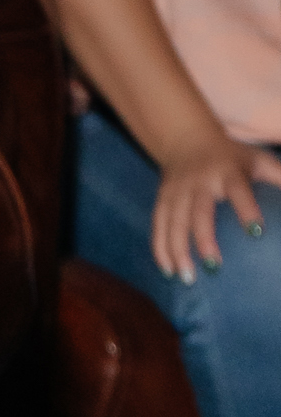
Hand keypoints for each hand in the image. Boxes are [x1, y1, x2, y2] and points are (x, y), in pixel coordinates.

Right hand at [151, 123, 280, 283]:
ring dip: (178, 251)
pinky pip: (158, 226)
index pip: (238, 190)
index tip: (257, 233)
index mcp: (227, 171)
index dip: (246, 210)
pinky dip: (160, 249)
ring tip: (187, 277)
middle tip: (214, 266)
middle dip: (203, 239)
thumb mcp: (259, 160)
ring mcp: (176, 191)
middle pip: (198, 212)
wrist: (186, 139)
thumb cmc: (232, 156)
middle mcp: (199, 181)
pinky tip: (168, 270)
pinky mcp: (162, 200)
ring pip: (173, 223)